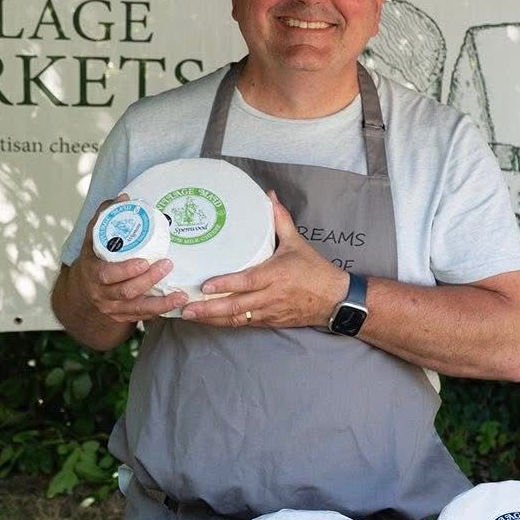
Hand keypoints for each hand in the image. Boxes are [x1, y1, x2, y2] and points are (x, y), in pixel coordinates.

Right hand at [71, 194, 187, 321]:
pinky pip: (142, 317)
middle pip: (126, 291)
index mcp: (93, 273)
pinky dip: (159, 312)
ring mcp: (111, 308)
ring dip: (160, 303)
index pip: (107, 274)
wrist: (82, 290)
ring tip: (180, 294)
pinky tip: (175, 305)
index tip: (144, 261)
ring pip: (137, 309)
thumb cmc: (93, 259)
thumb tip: (124, 198)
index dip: (126, 270)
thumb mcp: (93, 237)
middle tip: (168, 265)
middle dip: (148, 280)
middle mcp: (101, 293)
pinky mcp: (122, 317)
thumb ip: (106, 216)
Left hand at [180, 191, 348, 327]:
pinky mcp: (270, 322)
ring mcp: (269, 312)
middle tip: (185, 308)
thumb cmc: (315, 270)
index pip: (247, 281)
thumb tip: (269, 196)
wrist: (334, 300)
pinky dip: (226, 323)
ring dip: (212, 319)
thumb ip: (280, 220)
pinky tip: (210, 320)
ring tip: (189, 316)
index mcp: (276, 275)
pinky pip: (245, 324)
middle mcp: (271, 296)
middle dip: (209, 309)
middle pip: (236, 306)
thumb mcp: (298, 243)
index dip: (226, 285)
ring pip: (237, 319)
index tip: (205, 286)